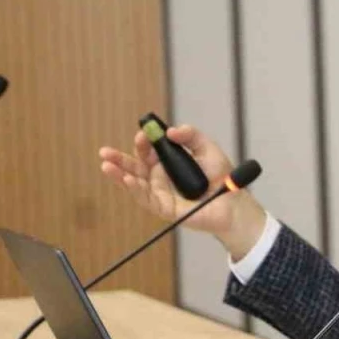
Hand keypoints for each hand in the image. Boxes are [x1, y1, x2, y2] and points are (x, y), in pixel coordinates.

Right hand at [98, 125, 266, 257]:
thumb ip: (190, 136)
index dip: (142, 142)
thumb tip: (170, 130)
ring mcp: (160, 193)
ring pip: (134, 182)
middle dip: (119, 159)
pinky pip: (146, 198)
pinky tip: (127, 180)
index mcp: (167, 162)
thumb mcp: (207, 149)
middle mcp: (160, 177)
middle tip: (104, 152)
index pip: (148, 150)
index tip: (142, 134)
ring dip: (119, 174)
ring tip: (106, 166)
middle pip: (135, 166)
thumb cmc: (220, 176)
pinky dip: (135, 188)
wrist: (233, 201)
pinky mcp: (164, 208)